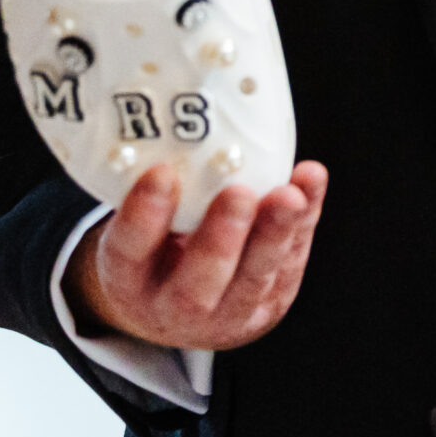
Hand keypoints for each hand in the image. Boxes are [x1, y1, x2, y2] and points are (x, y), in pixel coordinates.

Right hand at [66, 161, 328, 350]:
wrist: (171, 308)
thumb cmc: (154, 246)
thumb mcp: (134, 223)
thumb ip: (155, 186)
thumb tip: (180, 120)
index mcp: (126, 281)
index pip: (129, 252)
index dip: (144, 215)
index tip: (161, 172)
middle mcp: (171, 308)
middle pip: (196, 287)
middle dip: (221, 239)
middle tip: (239, 194)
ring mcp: (225, 316)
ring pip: (252, 282)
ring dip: (275, 234)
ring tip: (290, 195)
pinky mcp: (267, 306)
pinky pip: (289, 265)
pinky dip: (303, 223)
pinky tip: (310, 183)